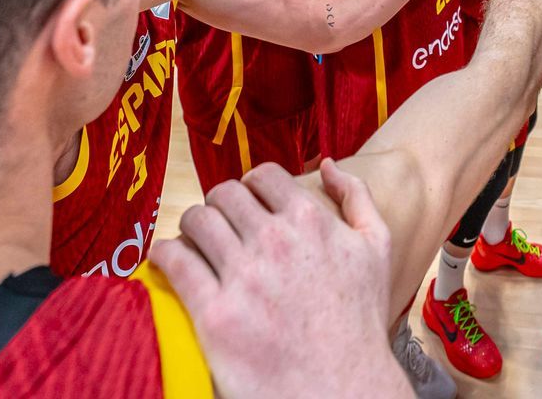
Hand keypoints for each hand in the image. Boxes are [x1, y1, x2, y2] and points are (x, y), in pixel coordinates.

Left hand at [152, 161, 400, 398]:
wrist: (342, 387)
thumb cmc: (359, 321)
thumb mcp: (376, 248)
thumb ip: (356, 196)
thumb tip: (325, 164)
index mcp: (310, 220)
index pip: (261, 177)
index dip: (250, 187)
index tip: (245, 204)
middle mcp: (274, 241)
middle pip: (223, 195)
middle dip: (219, 205)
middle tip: (218, 225)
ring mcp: (243, 277)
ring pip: (195, 221)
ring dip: (191, 227)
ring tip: (193, 243)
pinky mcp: (215, 314)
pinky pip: (174, 262)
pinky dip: (165, 254)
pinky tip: (167, 260)